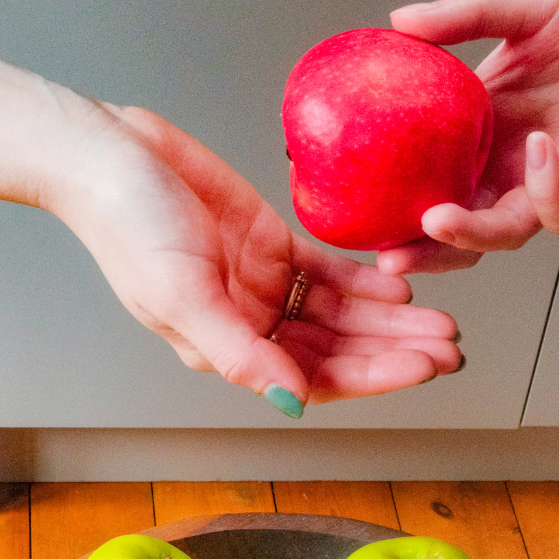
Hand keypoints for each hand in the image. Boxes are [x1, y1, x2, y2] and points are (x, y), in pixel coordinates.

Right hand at [50, 104, 461, 414]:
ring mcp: (264, 286)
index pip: (315, 378)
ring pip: (342, 315)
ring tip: (442, 321)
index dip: (371, 376)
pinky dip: (365, 282)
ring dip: (390, 321)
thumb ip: (240, 352)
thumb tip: (291, 402)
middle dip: (394, 351)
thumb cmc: (127, 228)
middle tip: (449, 349)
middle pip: (338, 350)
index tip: (421, 366)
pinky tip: (400, 288)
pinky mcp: (272, 244)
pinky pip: (330, 272)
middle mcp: (253, 325)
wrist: (109, 156)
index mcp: (229, 350)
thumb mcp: (181, 296)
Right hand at [379, 0, 558, 273]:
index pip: (429, 177)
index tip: (357, 212)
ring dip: (469, 235)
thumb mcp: (529, 5)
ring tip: (437, 220)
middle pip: (458, 225)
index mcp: (485, 128)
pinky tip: (539, 150)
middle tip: (387, 255)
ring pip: (502, 232)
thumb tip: (399, 23)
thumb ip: (464, 18)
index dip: (395, 202)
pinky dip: (544, 189)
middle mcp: (511, 163)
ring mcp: (552, 180)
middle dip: (422, 249)